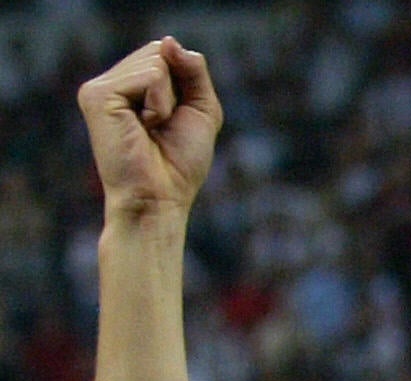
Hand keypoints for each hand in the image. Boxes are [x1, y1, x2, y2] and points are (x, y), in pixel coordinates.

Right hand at [79, 39, 220, 223]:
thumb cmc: (180, 164)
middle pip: (159, 53)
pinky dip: (161, 104)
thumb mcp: (201, 110)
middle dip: (178, 91)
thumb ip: (193, 71)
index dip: (184, 84)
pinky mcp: (97, 94)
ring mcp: (99, 87)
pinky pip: (151, 75)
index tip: (175, 119)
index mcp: (128, 86)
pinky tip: (145, 127)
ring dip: (169, 101)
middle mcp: (110, 83)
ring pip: (157, 62)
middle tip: (163, 126)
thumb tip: (169, 40)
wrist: (160, 198)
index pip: (164, 54)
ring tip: (152, 129)